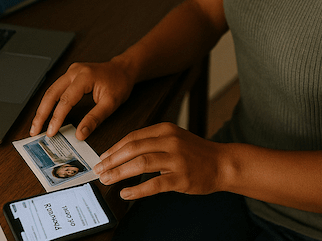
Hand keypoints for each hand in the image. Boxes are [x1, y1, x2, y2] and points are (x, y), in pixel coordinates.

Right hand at [30, 60, 134, 139]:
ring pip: (51, 90)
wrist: (123, 69)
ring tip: (36, 125)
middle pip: (51, 93)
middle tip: (34, 130)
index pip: (66, 100)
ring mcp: (71, 71)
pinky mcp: (70, 75)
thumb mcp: (111, 104)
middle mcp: (75, 71)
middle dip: (41, 113)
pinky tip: (45, 113)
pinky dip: (49, 102)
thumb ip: (94, 119)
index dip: (56, 118)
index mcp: (85, 76)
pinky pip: (56, 89)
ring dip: (42, 108)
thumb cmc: (119, 84)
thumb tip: (80, 134)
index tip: (51, 132)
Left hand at [94, 122, 224, 199]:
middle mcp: (170, 141)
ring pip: (141, 163)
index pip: (133, 136)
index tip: (102, 157)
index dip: (114, 148)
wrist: (222, 163)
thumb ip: (153, 142)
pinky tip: (126, 193)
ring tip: (108, 180)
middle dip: (112, 160)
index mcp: (165, 129)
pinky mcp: (181, 177)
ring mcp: (176, 159)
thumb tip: (123, 153)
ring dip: (120, 172)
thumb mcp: (174, 138)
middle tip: (99, 170)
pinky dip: (137, 189)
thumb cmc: (196, 153)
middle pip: (133, 148)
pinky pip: (155, 183)